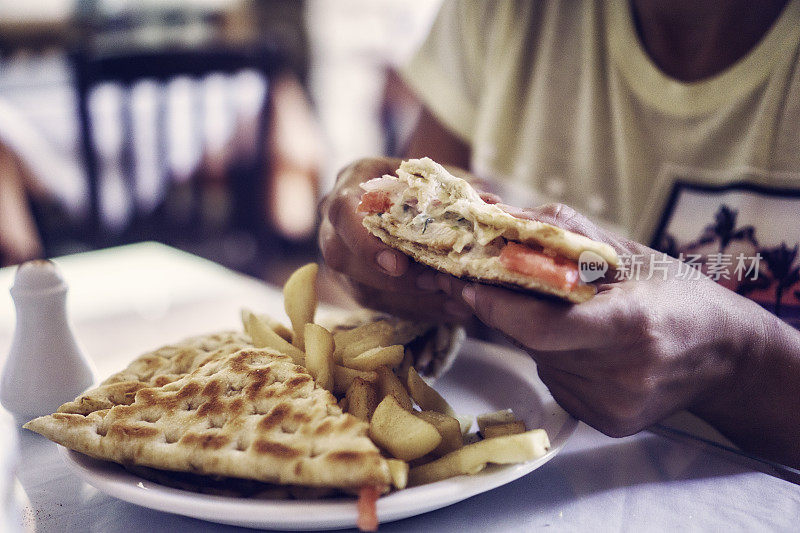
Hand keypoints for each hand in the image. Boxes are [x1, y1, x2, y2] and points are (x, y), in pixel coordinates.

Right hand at [318, 157, 472, 320]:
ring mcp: (341, 253)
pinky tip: (450, 309)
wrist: (416, 195)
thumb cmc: (427, 183)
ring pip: (359, 287)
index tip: (398, 265)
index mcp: (353, 181)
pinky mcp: (353, 281)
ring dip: (407, 299)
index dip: (365, 242)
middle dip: (389, 278)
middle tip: (435, 283)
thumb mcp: (444, 178)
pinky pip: (377, 303)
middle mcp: (336, 219)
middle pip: (342, 257)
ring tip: (452, 301)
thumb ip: (463, 190)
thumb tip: (492, 204)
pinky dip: (415, 309)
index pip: (342, 211)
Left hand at [440, 203, 768, 437]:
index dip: (499, 307)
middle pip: (536, 344)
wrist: (727, 356)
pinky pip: (559, 383)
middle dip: (515, 314)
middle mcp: (622, 374)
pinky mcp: (608, 423)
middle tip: (505, 287)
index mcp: (630, 325)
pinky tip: (587, 347)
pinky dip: (558, 360)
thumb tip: (501, 212)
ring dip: (539, 337)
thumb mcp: (630, 253)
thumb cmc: (676, 293)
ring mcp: (614, 405)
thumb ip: (564, 232)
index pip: (542, 326)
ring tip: (573, 316)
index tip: (471, 285)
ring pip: (543, 364)